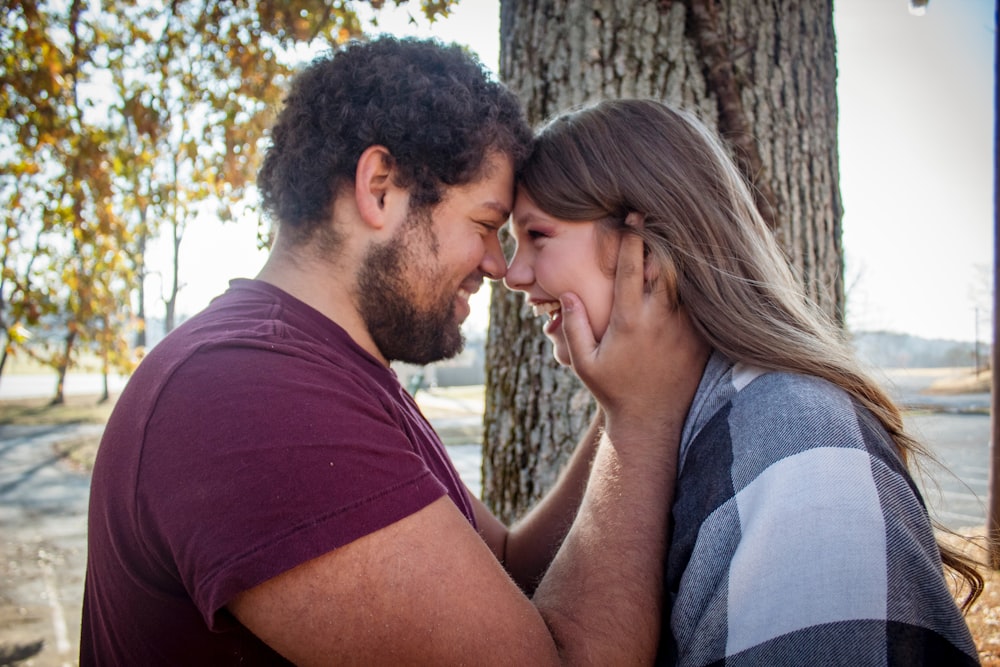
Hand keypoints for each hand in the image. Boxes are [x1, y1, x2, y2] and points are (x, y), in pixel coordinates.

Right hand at [558, 224, 709, 439]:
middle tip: (661, 218)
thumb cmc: (613, 391)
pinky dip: (698, 285)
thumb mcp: (583, 362)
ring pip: (687, 280)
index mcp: (629, 319)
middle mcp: (660, 319)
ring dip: (681, 259)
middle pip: (666, 265)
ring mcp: (685, 329)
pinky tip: (698, 271)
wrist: (651, 422)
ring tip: (681, 236)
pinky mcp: (701, 339)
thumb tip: (568, 293)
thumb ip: (573, 326)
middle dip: (662, 240)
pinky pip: (702, 303)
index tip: (633, 215)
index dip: (632, 237)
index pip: (631, 267)